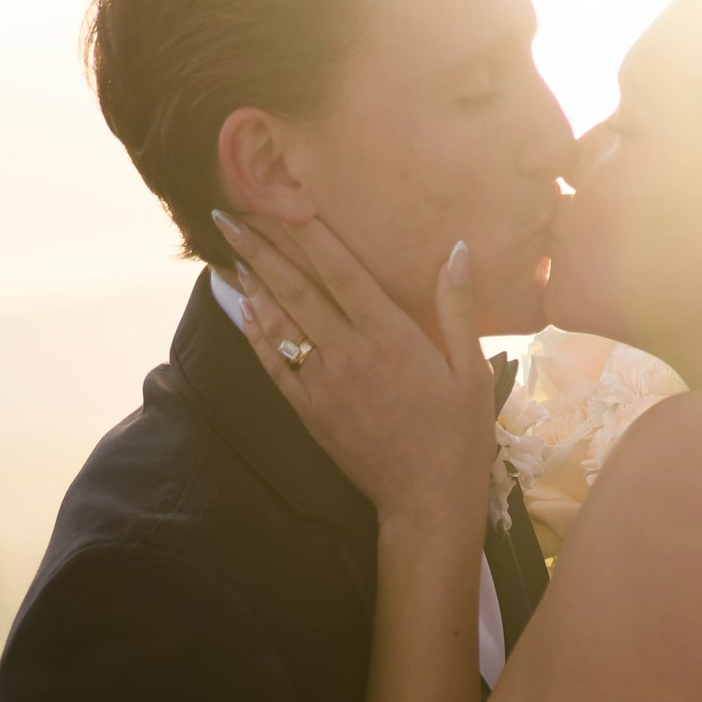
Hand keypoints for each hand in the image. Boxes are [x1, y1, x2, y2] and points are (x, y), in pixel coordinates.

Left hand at [215, 208, 496, 528]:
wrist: (427, 502)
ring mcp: (324, 383)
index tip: (281, 198)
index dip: (307, 231)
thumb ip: (457, 307)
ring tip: (229, 250)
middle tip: (230, 214)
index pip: (340, 270)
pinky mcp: (310, 411)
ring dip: (252, 282)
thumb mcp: (472, 369)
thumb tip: (458, 250)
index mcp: (390, 336)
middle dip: (262, 247)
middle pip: (297, 288)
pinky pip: (275, 364)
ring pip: (280, 321)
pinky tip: (242, 307)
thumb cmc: (458, 436)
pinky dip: (255, 333)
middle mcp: (349, 353)